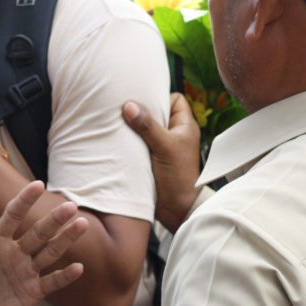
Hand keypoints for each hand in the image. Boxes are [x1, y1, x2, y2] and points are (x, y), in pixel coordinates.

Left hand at [0, 181, 88, 305]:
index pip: (13, 215)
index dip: (25, 201)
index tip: (38, 184)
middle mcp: (15, 251)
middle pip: (38, 232)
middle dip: (54, 220)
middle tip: (71, 206)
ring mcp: (26, 271)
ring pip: (49, 252)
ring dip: (65, 240)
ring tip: (81, 225)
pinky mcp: (32, 291)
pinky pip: (51, 282)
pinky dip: (65, 276)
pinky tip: (78, 268)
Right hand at [123, 94, 200, 232]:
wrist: (176, 208)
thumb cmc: (179, 179)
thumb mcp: (164, 148)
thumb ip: (148, 126)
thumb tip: (130, 106)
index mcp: (185, 126)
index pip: (175, 99)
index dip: (161, 97)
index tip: (144, 99)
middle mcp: (174, 134)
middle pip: (157, 113)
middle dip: (142, 111)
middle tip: (126, 109)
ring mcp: (162, 146)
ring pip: (146, 128)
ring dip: (134, 128)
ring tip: (120, 124)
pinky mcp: (151, 158)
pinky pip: (139, 142)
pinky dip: (131, 141)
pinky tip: (120, 141)